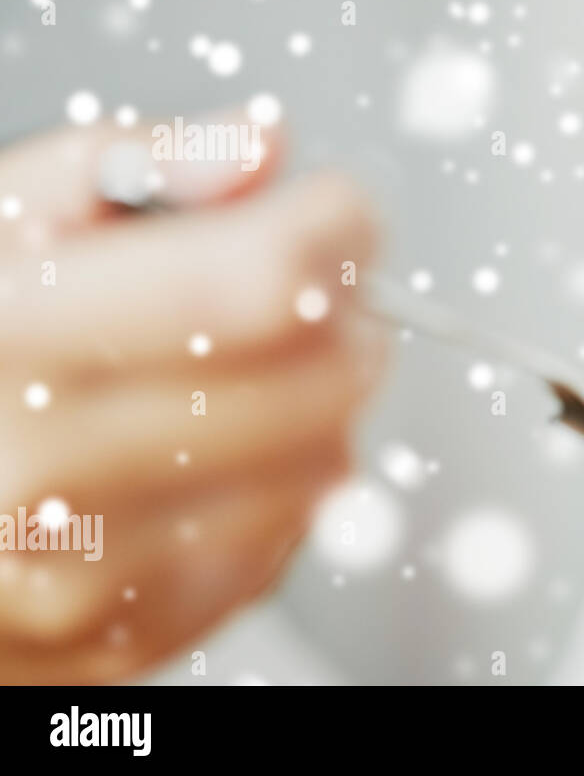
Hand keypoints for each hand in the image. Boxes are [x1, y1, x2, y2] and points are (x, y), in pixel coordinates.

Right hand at [0, 117, 382, 682]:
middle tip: (315, 288)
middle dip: (345, 314)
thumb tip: (262, 148)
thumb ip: (126, 167)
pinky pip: (285, 541)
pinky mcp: (130, 640)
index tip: (340, 209)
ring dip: (322, 401)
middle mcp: (35, 481)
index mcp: (0, 343)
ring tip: (255, 367)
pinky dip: (280, 483)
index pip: (251, 284)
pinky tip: (215, 451)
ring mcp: (86, 581)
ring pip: (322, 464)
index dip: (331, 230)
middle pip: (316, 380)